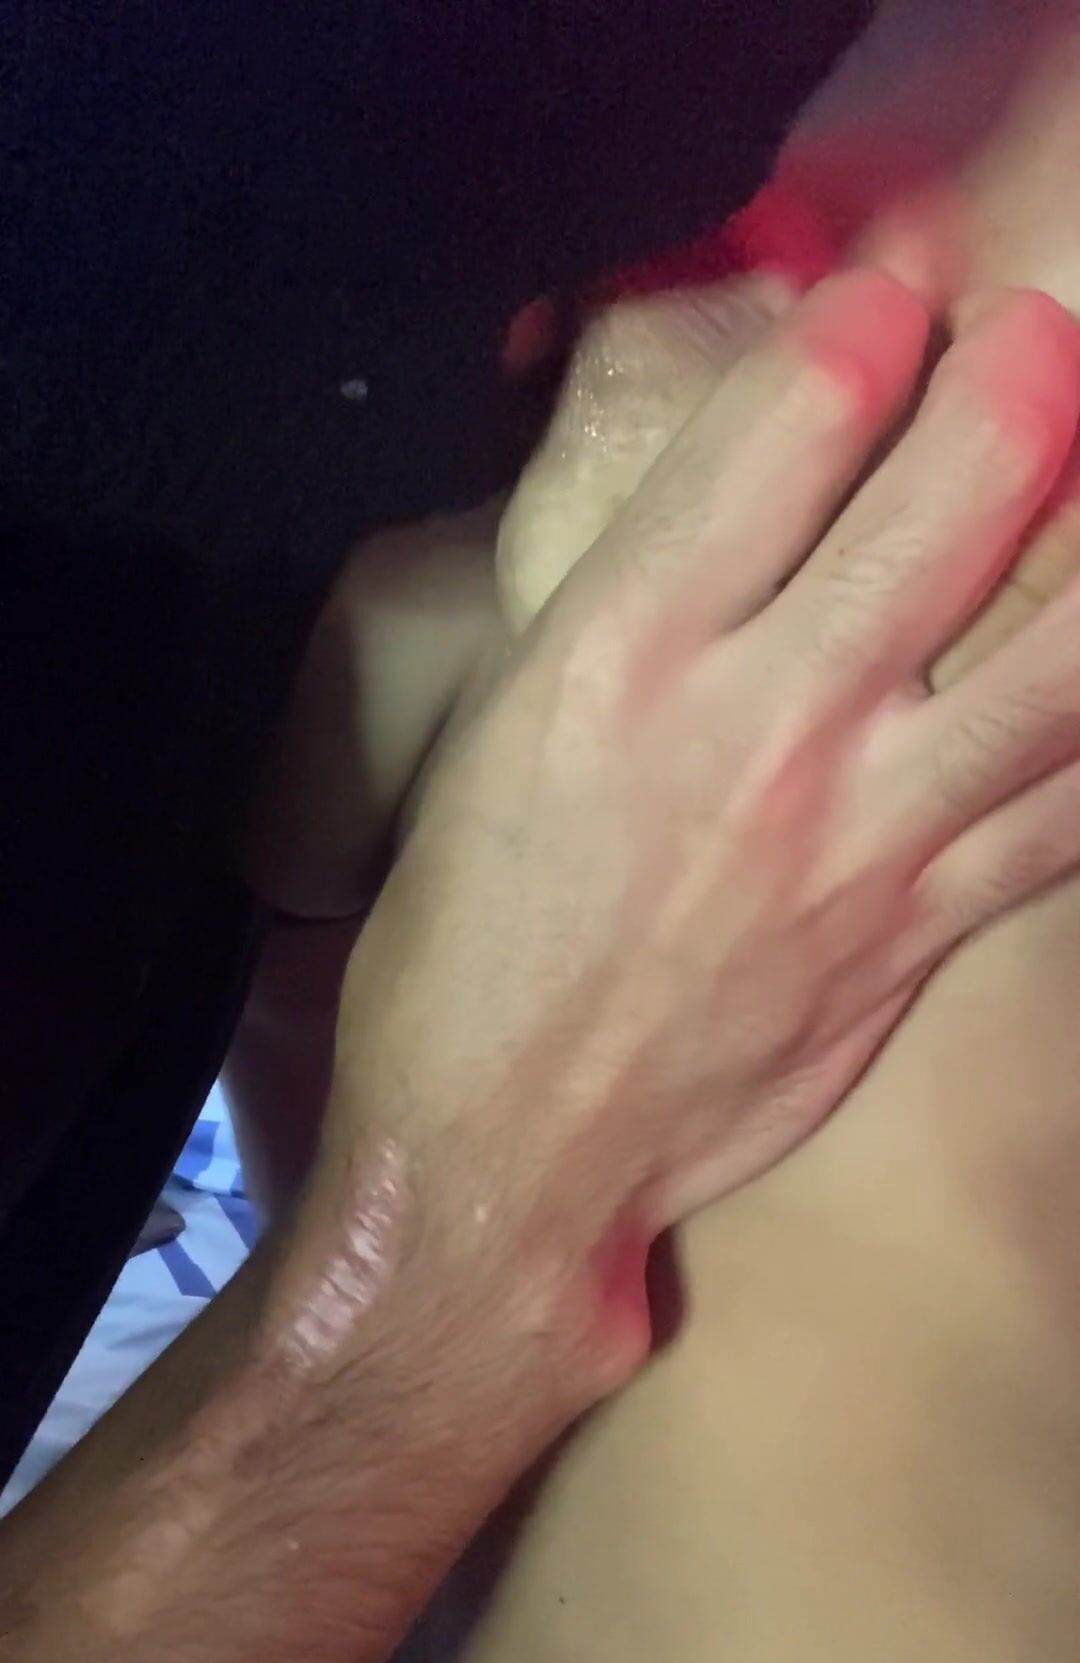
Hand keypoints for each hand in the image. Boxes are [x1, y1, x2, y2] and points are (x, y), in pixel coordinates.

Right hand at [330, 269, 1079, 1421]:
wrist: (509, 1145)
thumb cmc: (470, 935)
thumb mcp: (504, 725)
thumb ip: (627, 599)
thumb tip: (727, 496)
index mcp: (623, 651)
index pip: (784, 425)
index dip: (861, 325)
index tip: (889, 301)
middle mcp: (759, 723)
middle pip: (946, 508)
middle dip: (1019, 382)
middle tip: (1036, 342)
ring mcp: (859, 834)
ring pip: (1054, 662)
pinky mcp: (915, 931)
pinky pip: (1065, 817)